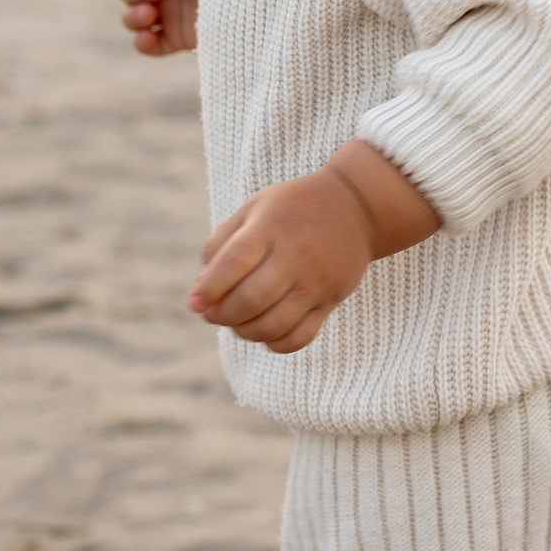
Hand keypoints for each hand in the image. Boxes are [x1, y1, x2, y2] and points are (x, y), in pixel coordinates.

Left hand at [189, 140, 439, 352]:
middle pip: (251, 300)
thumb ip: (220, 245)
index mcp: (269, 228)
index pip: (233, 263)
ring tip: (236, 322)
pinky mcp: (330, 300)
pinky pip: (300, 337)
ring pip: (273, 325)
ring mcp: (315, 282)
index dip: (209, 288)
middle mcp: (294, 257)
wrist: (354, 207)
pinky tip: (264, 330)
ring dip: (244, 332)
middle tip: (212, 313)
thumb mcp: (252, 210)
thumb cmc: (291, 209)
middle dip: (222, 315)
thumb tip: (198, 293)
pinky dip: (275, 343)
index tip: (196, 301)